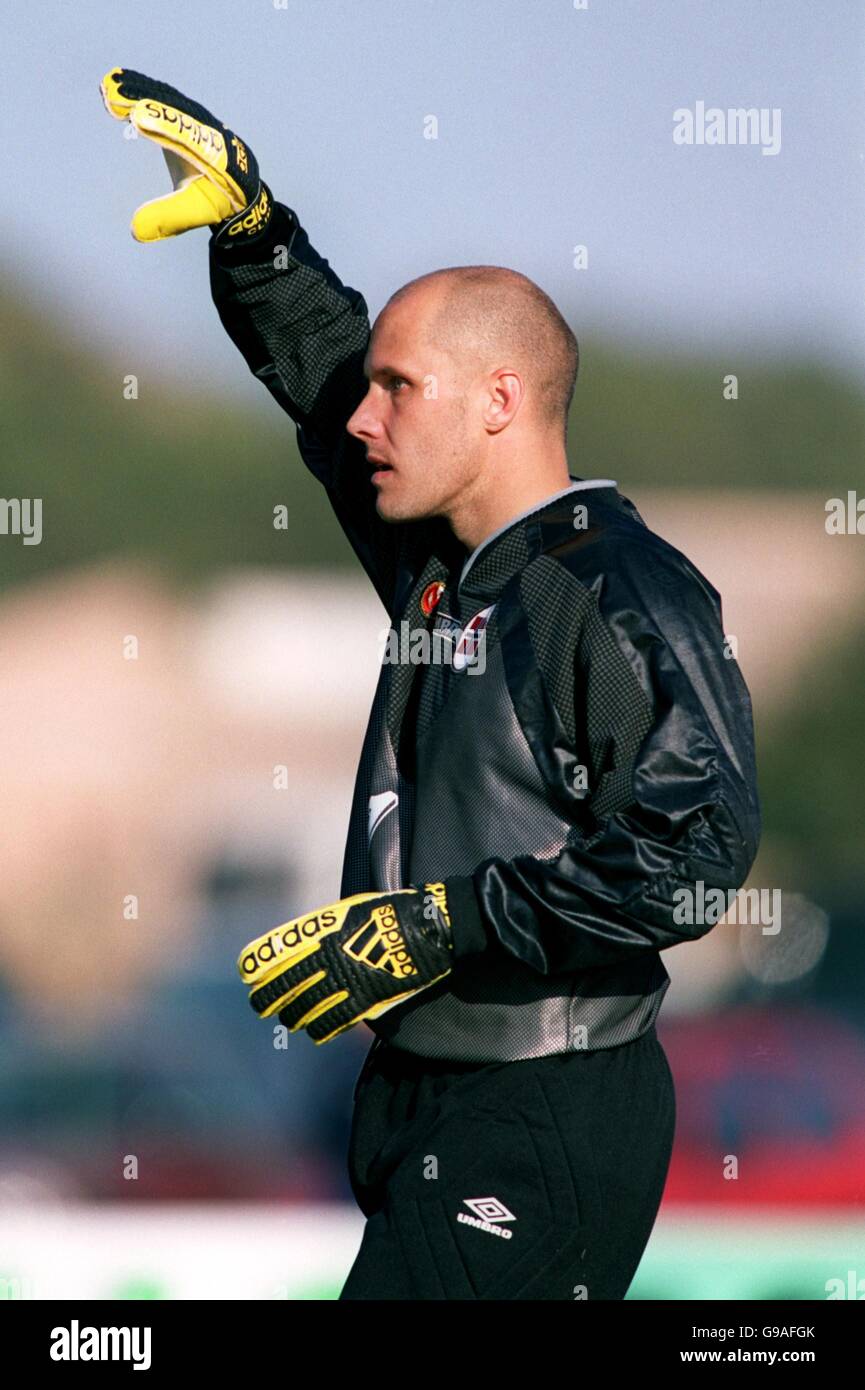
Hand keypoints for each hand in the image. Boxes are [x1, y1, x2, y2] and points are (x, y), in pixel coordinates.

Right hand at [100, 67, 271, 243]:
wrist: (243, 188)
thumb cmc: (218, 202)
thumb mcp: (196, 212)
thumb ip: (167, 218)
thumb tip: (135, 230)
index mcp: (215, 155)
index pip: (188, 136)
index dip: (164, 125)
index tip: (138, 117)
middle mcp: (209, 130)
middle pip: (175, 109)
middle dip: (144, 99)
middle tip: (110, 95)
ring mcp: (201, 118)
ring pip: (170, 98)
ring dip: (140, 90)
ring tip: (108, 86)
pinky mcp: (190, 113)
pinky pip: (167, 97)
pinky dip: (145, 89)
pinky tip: (119, 80)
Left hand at [237, 884, 454, 1043]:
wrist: (428, 927)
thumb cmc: (391, 912)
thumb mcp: (350, 910)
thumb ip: (326, 928)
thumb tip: (307, 943)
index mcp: (321, 930)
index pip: (277, 952)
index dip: (258, 965)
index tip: (248, 975)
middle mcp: (327, 956)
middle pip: (284, 984)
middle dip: (268, 996)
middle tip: (260, 1004)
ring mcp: (345, 980)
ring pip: (304, 1006)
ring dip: (291, 1015)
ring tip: (286, 1020)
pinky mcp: (365, 999)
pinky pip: (334, 1020)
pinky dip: (320, 1028)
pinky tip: (314, 1032)